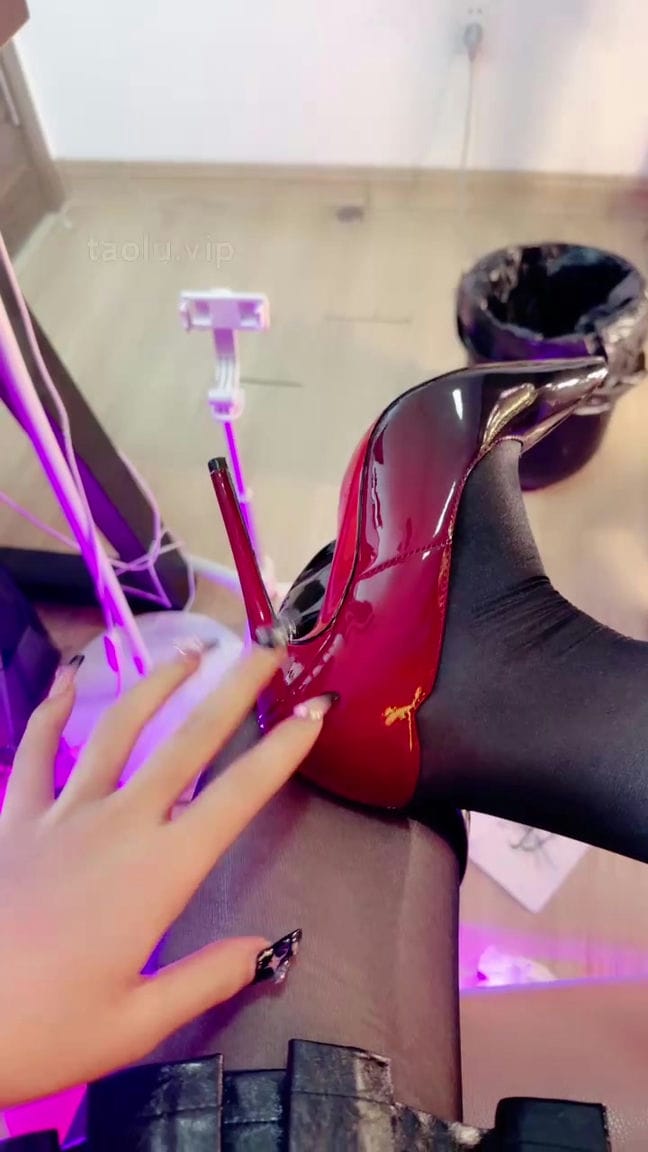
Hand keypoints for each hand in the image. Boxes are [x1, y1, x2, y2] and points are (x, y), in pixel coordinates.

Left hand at [0, 644, 325, 1106]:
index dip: (282, 749)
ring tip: (192, 650)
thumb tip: (268, 948)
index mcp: (161, 871)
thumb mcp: (137, 1023)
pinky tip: (69, 677)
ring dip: (160, 682)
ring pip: (121, 727)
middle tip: (267, 649)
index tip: (314, 711)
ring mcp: (63, 812)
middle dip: (235, 689)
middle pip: (189, 741)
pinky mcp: (15, 816)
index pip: (238, 795)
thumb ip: (206, 978)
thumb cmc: (46, 1030)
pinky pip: (38, 748)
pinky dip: (54, 708)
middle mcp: (120, 824)